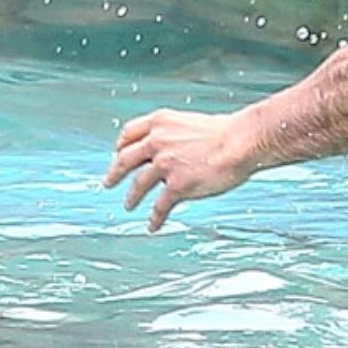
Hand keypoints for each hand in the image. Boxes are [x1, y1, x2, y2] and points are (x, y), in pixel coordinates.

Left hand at [104, 109, 251, 230]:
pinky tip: (153, 225)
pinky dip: (154, 218)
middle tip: (107, 183)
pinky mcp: (176, 186)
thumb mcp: (190, 123)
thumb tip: (168, 150)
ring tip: (128, 205)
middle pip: (125, 159)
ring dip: (131, 197)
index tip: (118, 153)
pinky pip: (159, 206)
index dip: (121, 145)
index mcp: (160, 122)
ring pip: (138, 184)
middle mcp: (157, 141)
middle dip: (114, 173)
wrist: (241, 141)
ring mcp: (165, 164)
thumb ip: (173, 134)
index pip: (129, 133)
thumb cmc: (224, 132)